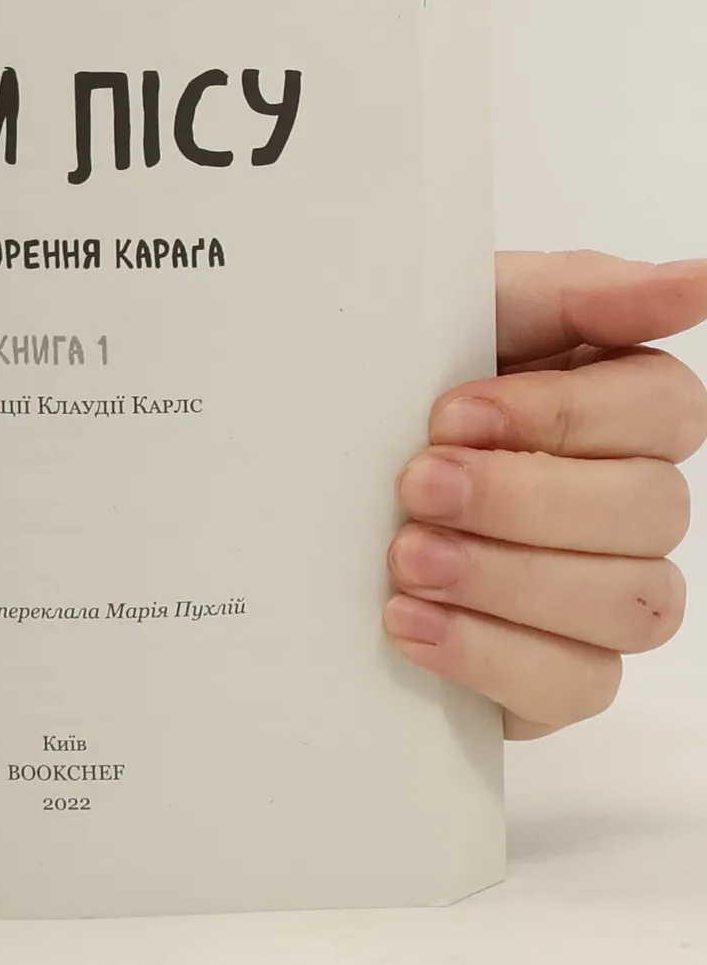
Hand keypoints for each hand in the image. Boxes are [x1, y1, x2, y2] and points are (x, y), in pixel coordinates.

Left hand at [385, 251, 706, 737]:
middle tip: (415, 486)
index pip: (663, 409)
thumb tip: (696, 280)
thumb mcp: (463, 318)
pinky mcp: (559, 677)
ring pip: (628, 603)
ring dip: (507, 578)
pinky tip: (409, 621)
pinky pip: (574, 684)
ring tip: (404, 557)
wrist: (298, 486)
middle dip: (522, 498)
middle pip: (652, 510)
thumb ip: (577, 292)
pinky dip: (488, 653)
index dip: (562, 415)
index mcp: (622, 408)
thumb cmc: (397, 393)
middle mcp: (633, 504)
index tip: (452, 414)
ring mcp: (606, 597)